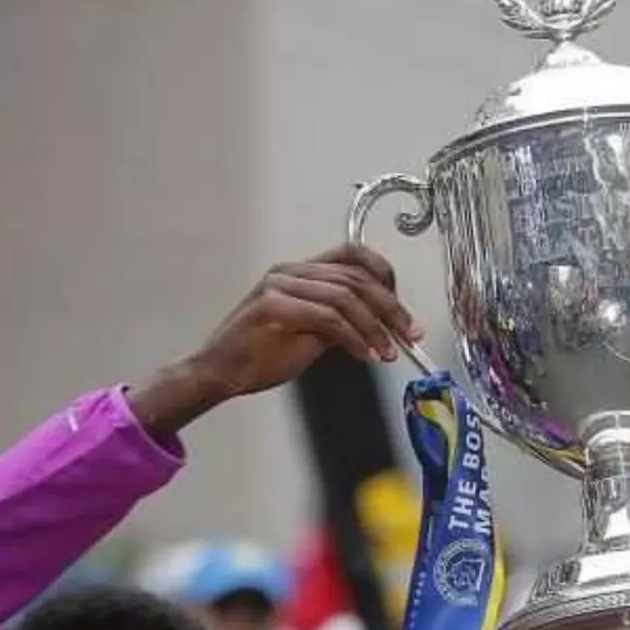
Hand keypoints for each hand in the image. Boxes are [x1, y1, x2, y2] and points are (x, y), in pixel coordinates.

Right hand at [128, 244, 421, 436]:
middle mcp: (289, 271)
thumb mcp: (309, 335)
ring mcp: (279, 286)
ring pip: (345, 297)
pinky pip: (328, 318)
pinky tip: (365, 355)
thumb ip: (339, 322)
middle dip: (390, 308)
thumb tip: (378, 324)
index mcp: (298, 271)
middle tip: (410, 335)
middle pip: (355, 278)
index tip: (402, 310)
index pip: (352, 256)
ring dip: (375, 327)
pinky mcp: (272, 307)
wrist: (219, 374)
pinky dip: (354, 338)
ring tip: (389, 353)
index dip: (384, 275)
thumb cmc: (258, 356)